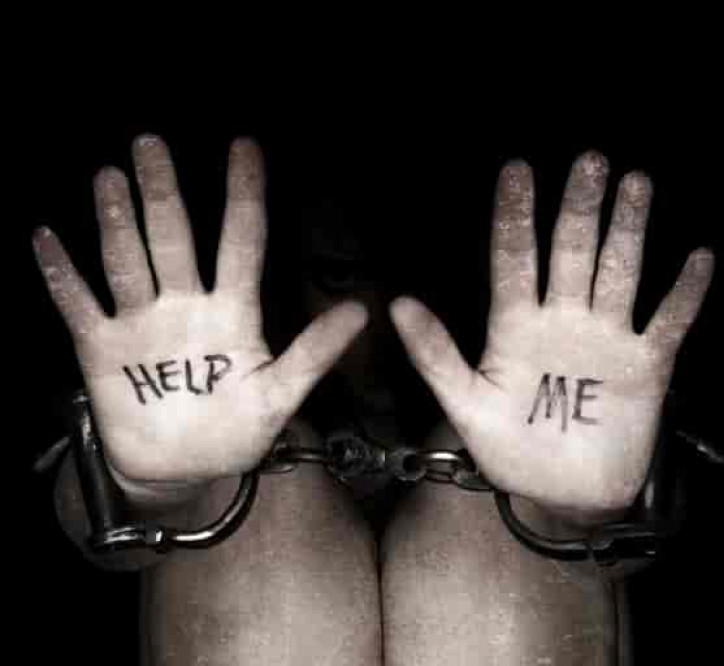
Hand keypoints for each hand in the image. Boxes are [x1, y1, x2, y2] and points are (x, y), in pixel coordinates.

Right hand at [34, 135, 366, 504]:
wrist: (182, 471)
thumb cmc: (235, 431)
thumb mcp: (279, 395)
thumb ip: (314, 353)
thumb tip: (360, 311)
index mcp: (232, 312)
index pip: (240, 241)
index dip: (243, 195)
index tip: (245, 147)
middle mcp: (186, 306)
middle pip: (174, 239)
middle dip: (165, 194)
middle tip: (151, 143)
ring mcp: (141, 324)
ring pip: (128, 262)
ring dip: (118, 222)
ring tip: (111, 178)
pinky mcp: (102, 349)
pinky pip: (78, 306)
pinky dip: (62, 277)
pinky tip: (47, 238)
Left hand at [390, 152, 713, 520]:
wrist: (561, 494)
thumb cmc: (509, 450)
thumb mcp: (465, 403)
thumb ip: (435, 355)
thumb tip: (398, 304)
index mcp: (516, 326)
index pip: (513, 260)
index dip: (515, 218)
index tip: (516, 171)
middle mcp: (562, 320)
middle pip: (570, 253)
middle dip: (578, 209)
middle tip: (588, 161)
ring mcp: (606, 339)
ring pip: (619, 273)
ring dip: (628, 231)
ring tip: (635, 183)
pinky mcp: (645, 366)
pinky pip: (668, 323)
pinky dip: (684, 296)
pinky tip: (698, 259)